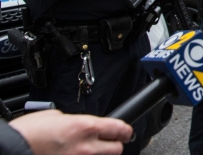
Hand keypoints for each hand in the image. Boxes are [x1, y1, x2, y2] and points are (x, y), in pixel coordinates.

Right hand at [9, 110, 131, 154]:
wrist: (11, 150)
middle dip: (113, 145)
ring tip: (89, 151)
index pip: (119, 128)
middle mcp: (86, 146)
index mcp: (85, 127)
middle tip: (107, 143)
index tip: (125, 132)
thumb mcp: (55, 117)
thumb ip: (75, 121)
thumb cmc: (27, 133)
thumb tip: (83, 125)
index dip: (125, 130)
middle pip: (116, 149)